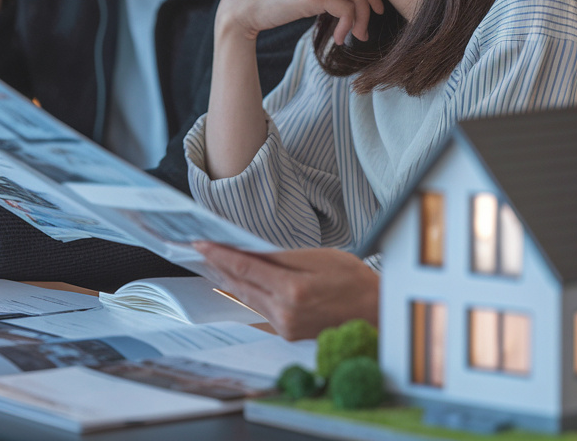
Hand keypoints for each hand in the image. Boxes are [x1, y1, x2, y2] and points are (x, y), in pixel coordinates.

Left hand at [195, 242, 378, 339]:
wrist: (375, 312)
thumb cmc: (353, 280)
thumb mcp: (319, 257)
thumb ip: (281, 257)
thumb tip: (249, 251)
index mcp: (293, 291)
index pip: (245, 268)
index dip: (220, 254)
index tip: (200, 244)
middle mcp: (285, 313)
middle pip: (241, 285)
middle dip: (219, 266)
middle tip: (200, 250)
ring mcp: (285, 327)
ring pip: (247, 298)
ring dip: (229, 280)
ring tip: (213, 262)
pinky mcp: (288, 333)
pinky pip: (259, 309)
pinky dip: (246, 293)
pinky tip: (238, 282)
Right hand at [216, 0, 383, 43]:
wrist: (242, 7)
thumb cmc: (270, 2)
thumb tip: (348, 1)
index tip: (375, 10)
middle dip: (370, 10)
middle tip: (364, 31)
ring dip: (360, 22)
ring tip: (354, 37)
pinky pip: (346, 10)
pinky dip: (347, 27)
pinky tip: (338, 39)